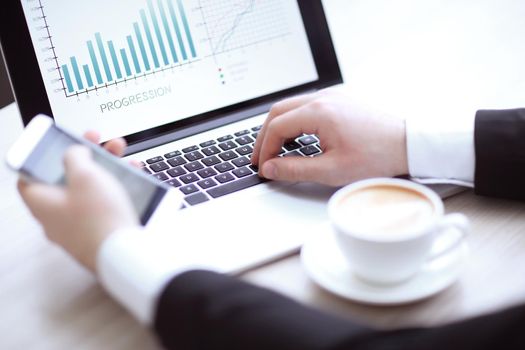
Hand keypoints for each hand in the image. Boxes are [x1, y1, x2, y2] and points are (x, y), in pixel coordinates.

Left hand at [18, 133, 137, 271]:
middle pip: (65, 181)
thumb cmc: (99, 219)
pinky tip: (130, 181)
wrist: (123, 253)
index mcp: (42, 203)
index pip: (29, 178)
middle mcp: (57, 218)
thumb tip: (74, 152)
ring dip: (104, 171)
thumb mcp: (85, 174)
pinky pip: (104, 206)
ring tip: (120, 159)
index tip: (54, 146)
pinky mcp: (99, 234)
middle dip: (83, 159)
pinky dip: (115, 190)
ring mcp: (79, 228)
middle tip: (96, 145)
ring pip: (88, 192)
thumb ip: (75, 156)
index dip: (40, 159)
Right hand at [252, 89, 408, 185]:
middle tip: (260, 157)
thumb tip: (270, 169)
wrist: (408, 144)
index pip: (277, 126)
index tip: (263, 167)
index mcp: (319, 112)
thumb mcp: (332, 170)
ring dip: (278, 127)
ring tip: (274, 150)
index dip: (265, 148)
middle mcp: (323, 98)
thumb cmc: (376, 156)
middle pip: (279, 111)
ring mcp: (332, 97)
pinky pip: (306, 106)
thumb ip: (295, 169)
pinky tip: (295, 139)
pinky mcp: (339, 101)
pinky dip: (294, 122)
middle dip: (265, 135)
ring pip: (291, 107)